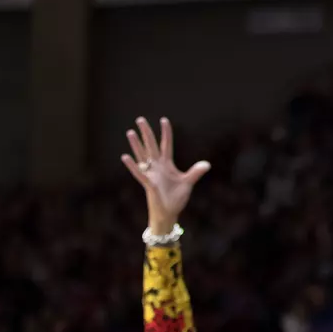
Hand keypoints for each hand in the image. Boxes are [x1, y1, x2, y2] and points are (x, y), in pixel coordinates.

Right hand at [120, 116, 209, 233]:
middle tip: (140, 119)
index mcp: (167, 165)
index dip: (166, 133)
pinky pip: (139, 173)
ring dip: (137, 145)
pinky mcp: (148, 183)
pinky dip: (133, 165)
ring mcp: (151, 174)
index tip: (164, 120)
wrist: (169, 213)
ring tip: (131, 132)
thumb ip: (195, 172)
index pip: (166, 145)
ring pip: (142, 156)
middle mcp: (157, 167)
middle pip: (151, 146)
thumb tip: (207, 164)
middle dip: (147, 133)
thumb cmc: (176, 198)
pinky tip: (125, 156)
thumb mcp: (188, 183)